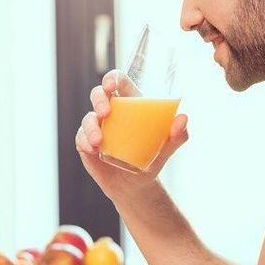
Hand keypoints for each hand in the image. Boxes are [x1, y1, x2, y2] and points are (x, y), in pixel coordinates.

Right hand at [75, 69, 188, 199]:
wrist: (135, 186)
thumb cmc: (151, 160)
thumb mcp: (166, 149)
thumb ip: (177, 135)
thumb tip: (183, 118)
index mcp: (130, 105)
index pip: (119, 82)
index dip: (113, 78)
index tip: (112, 85)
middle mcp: (111, 112)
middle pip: (98, 94)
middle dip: (98, 98)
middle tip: (105, 112)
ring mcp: (97, 127)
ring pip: (88, 118)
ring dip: (90, 126)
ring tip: (98, 141)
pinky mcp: (86, 143)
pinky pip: (81, 138)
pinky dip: (85, 141)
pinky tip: (93, 150)